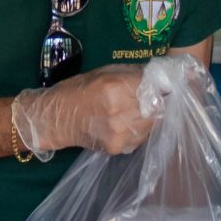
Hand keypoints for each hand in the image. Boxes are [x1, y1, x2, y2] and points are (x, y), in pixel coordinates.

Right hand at [12, 66, 156, 157]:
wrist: (57, 117)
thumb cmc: (81, 89)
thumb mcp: (107, 72)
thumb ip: (134, 74)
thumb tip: (163, 76)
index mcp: (116, 87)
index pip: (155, 88)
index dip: (161, 88)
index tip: (162, 88)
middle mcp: (119, 111)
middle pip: (157, 108)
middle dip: (156, 103)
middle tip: (148, 100)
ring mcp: (119, 132)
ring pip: (151, 125)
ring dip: (148, 118)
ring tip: (133, 112)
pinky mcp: (117, 147)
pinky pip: (140, 138)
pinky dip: (138, 131)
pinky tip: (125, 124)